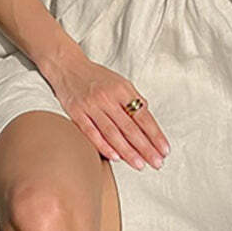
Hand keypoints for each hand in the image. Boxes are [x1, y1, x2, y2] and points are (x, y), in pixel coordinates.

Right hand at [47, 53, 170, 169]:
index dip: (155, 135)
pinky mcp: (76, 113)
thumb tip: (147, 117)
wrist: (67, 66)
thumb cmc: (96, 76)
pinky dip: (104, 146)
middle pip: (130, 128)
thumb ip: (133, 99)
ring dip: (128, 151)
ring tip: (139, 164)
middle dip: (145, 148)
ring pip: (112, 133)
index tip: (164, 149)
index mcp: (122, 90)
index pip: (143, 116)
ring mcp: (91, 106)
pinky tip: (115, 157)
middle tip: (157, 162)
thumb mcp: (120, 82)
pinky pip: (91, 133)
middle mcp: (108, 98)